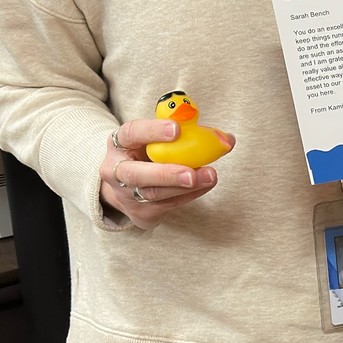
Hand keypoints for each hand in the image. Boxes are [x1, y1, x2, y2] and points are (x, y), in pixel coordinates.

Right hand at [99, 119, 231, 228]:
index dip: (152, 131)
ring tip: (210, 176)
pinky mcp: (141, 212)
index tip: (177, 129)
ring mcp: (126, 195)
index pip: (131, 133)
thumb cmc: (146, 155)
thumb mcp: (153, 140)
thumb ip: (184, 134)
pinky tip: (206, 185)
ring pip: (155, 194)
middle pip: (136, 174)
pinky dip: (190, 194)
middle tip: (191, 173)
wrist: (124, 186)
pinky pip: (168, 205)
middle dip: (166, 173)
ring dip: (185, 187)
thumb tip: (227, 139)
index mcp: (119, 144)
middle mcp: (116, 170)